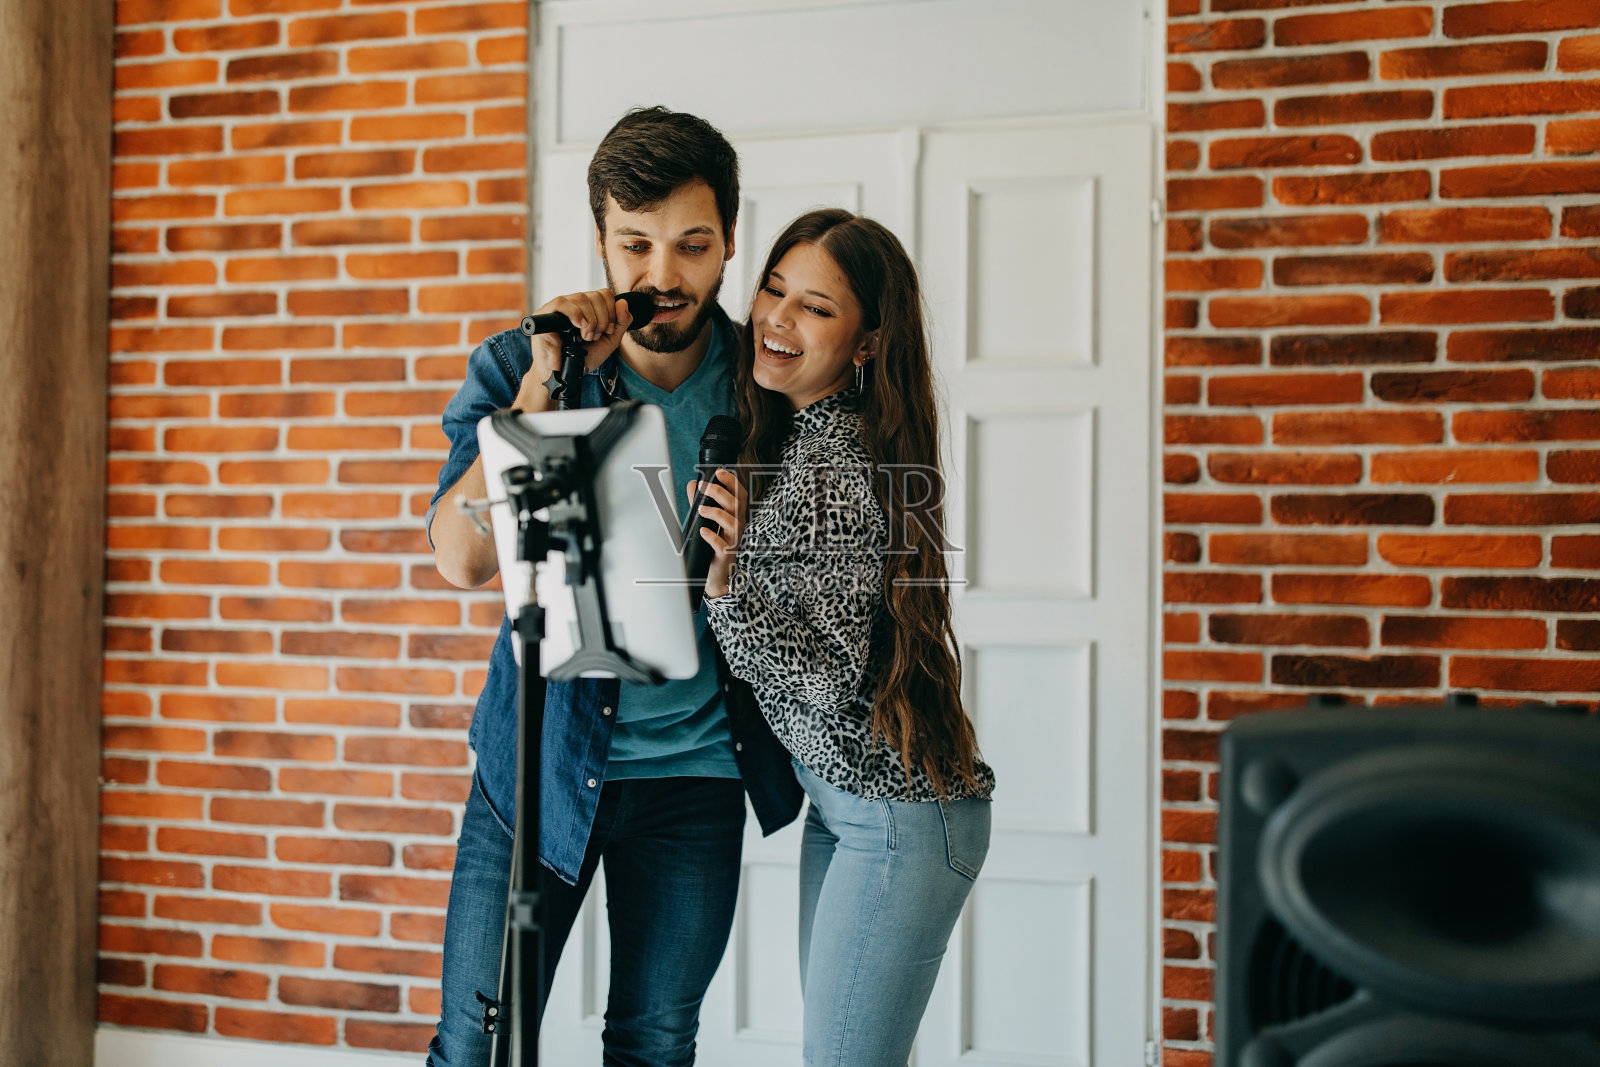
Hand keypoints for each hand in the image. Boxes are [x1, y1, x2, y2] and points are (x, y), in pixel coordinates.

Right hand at [513, 288, 637, 407]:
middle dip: (602, 319)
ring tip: (584, 337)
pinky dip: (574, 314)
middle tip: (594, 337)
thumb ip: (621, 323)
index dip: (611, 312)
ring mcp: (560, 307)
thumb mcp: (609, 341)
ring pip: (582, 298)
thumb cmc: (583, 358)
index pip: (604, 294)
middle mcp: (574, 303)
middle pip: (596, 295)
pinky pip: (562, 303)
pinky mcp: (545, 313)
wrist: (564, 375)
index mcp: (588, 307)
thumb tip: (623, 302)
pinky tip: (578, 326)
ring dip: (589, 321)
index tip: (608, 331)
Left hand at [687, 469, 744, 599]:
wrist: (716, 575)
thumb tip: (692, 484)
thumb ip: (700, 502)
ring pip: (732, 522)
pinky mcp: (726, 555)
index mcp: (736, 516)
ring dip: (716, 513)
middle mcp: (738, 526)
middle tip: (703, 487)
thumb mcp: (706, 521)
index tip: (719, 472)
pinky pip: (722, 545)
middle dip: (720, 492)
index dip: (732, 482)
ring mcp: (733, 541)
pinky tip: (702, 531)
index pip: (740, 495)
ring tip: (700, 509)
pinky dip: (712, 537)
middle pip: (736, 504)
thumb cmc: (712, 546)